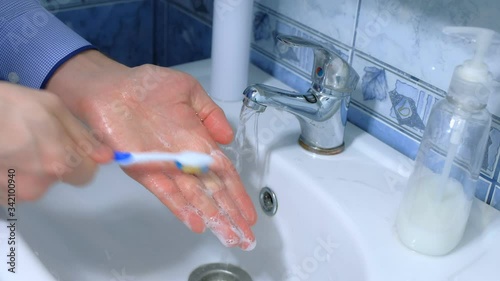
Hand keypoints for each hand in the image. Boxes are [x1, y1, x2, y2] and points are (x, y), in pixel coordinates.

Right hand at [0, 82, 112, 203]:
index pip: (87, 174)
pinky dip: (12, 173)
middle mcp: (39, 185)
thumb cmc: (6, 105)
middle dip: (55, 160)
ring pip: (37, 182)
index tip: (70, 146)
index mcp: (59, 162)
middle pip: (61, 177)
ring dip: (31, 166)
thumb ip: (82, 136)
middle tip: (35, 138)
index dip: (81, 159)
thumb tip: (106, 156)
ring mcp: (15, 194)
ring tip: (14, 142)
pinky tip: (4, 153)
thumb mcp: (52, 108)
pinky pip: (16, 186)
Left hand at [47, 51, 256, 249]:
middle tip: (245, 237)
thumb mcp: (188, 90)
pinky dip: (180, 208)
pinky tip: (196, 223)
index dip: (237, 193)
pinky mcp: (143, 169)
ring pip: (194, 197)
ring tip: (228, 236)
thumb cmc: (146, 86)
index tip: (249, 214)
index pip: (223, 172)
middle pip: (213, 191)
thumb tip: (228, 138)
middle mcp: (183, 158)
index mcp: (197, 139)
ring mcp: (164, 166)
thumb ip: (210, 113)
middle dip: (230, 214)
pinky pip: (165, 192)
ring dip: (212, 217)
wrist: (109, 87)